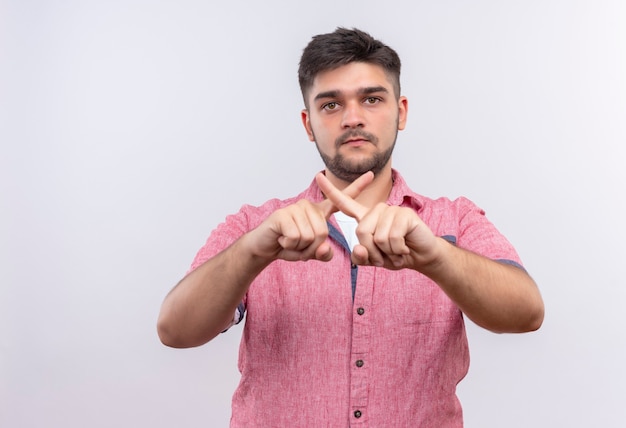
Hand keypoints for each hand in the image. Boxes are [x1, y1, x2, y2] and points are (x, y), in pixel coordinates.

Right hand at [247, 171, 374, 261]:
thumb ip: (323, 254)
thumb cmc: (289, 246)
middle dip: (310, 248)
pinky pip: (296, 237)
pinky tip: (282, 238)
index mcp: (319, 213)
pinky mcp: (283, 214)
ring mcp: (296, 208)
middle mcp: (309, 207)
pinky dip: (289, 245)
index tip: (371, 175)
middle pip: (323, 234)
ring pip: (310, 237)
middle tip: (296, 243)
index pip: (340, 199)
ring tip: (288, 240)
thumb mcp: (310, 253)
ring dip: (298, 247)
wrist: (264, 247)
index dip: (357, 187)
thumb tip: (325, 250)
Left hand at [316, 173, 440, 269]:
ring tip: (397, 250)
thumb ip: (362, 257)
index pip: (344, 203)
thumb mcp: (374, 260)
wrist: (421, 256)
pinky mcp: (405, 214)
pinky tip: (405, 247)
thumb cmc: (395, 254)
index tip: (318, 176)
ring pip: (377, 236)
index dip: (330, 191)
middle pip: (361, 231)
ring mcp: (391, 210)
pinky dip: (398, 249)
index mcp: (365, 218)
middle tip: (386, 256)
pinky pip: (392, 237)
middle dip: (372, 252)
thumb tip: (359, 249)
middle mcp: (376, 210)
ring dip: (387, 252)